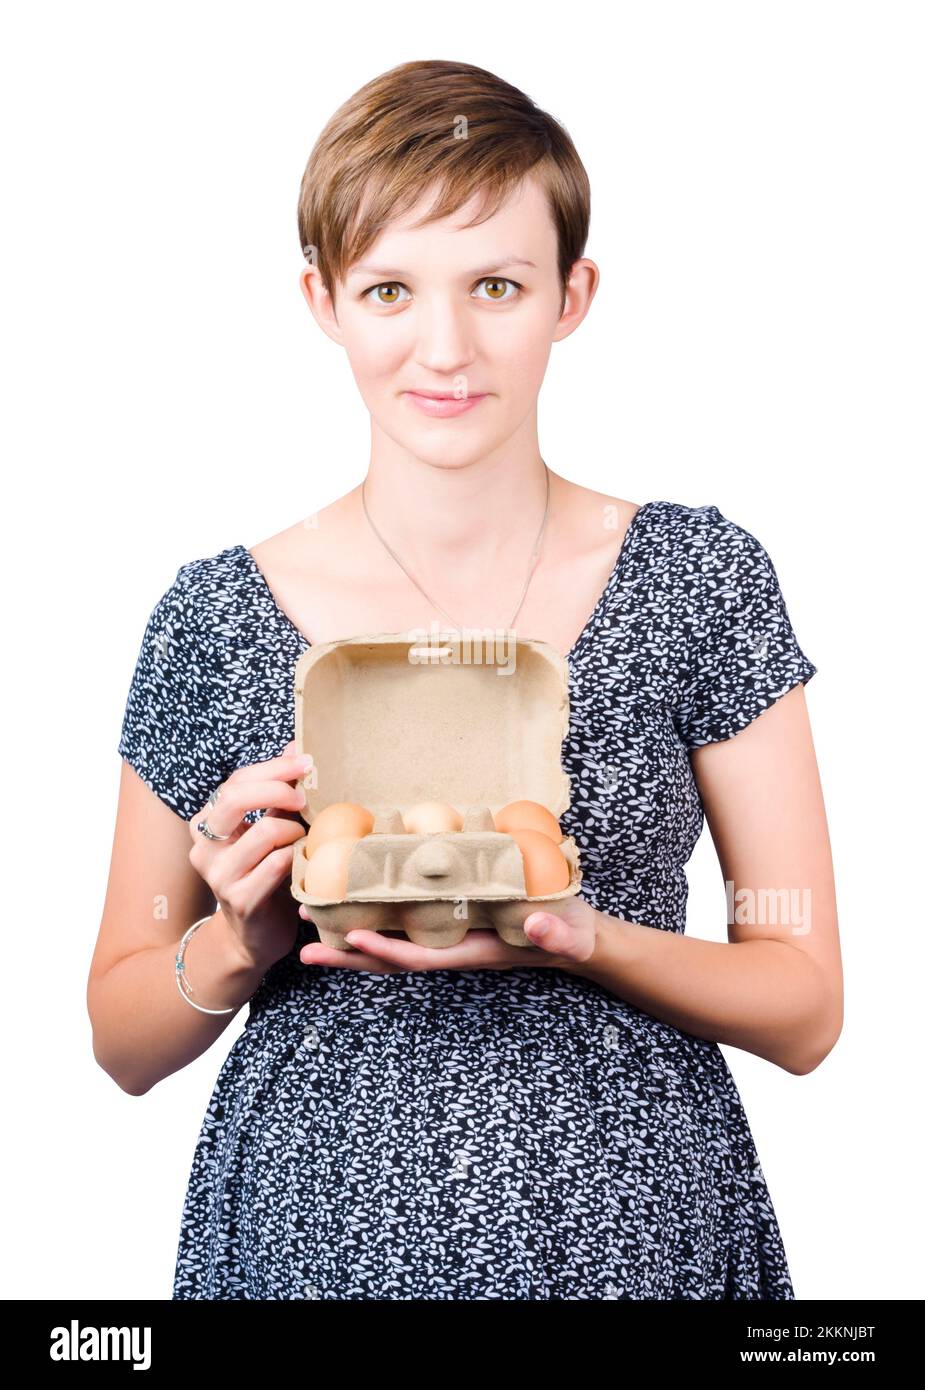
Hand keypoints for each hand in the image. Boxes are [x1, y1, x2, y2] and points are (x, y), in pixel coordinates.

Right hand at [189, 740, 310, 973]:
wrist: (253, 936)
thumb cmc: (265, 875)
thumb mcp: (268, 830)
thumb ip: (277, 793)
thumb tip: (295, 747)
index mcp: (207, 823)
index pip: (235, 782)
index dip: (273, 768)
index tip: (305, 762)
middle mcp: (204, 846)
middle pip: (236, 799)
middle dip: (278, 788)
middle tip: (305, 796)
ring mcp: (218, 875)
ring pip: (263, 832)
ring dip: (294, 829)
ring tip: (305, 837)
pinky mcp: (239, 900)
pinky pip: (276, 865)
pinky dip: (297, 855)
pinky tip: (305, 859)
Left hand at [298, 892, 600, 973]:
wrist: (575, 939)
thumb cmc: (572, 934)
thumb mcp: (570, 931)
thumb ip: (555, 931)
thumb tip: (535, 924)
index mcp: (473, 951)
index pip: (422, 957)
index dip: (387, 952)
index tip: (353, 939)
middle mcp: (452, 948)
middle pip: (391, 959)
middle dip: (349, 957)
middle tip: (304, 951)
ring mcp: (448, 937)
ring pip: (391, 943)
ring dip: (350, 939)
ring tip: (309, 928)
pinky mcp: (449, 921)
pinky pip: (405, 924)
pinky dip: (375, 918)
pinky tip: (350, 905)